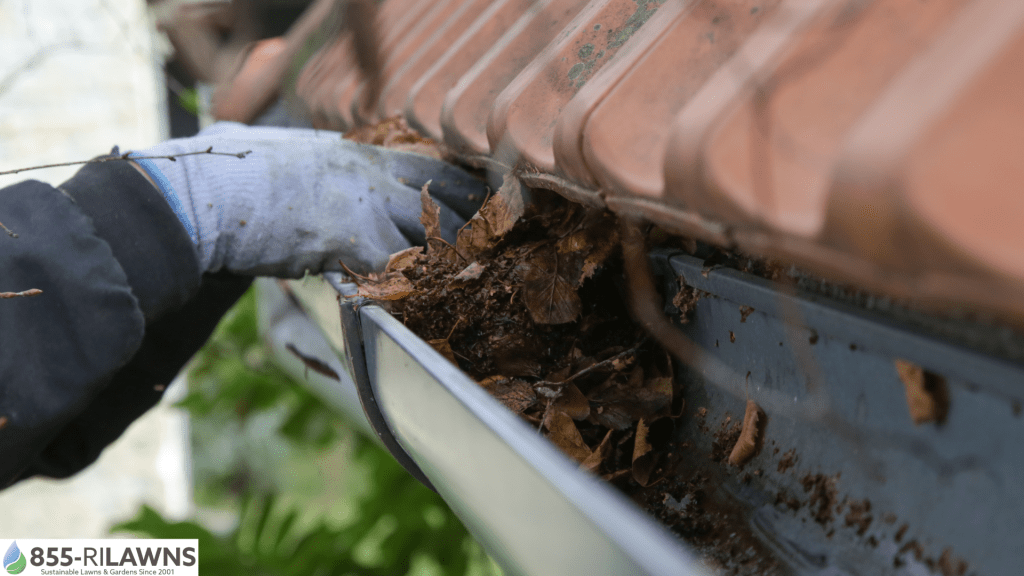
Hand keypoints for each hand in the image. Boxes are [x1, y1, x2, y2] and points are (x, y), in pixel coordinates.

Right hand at [132, 122, 484, 276]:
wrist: (206, 193)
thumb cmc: (227, 167)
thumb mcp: (270, 143)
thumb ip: (290, 149)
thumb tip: (255, 134)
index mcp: (356, 153)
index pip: (428, 164)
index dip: (456, 186)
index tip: (475, 201)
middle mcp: (370, 176)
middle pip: (441, 198)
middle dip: (466, 223)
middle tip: (484, 244)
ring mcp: (365, 207)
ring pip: (429, 236)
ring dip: (441, 260)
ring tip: (457, 280)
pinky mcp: (352, 242)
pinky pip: (397, 269)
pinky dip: (406, 286)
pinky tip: (411, 297)